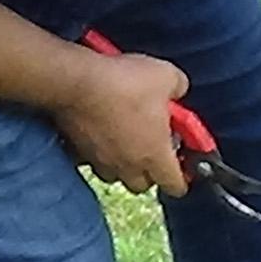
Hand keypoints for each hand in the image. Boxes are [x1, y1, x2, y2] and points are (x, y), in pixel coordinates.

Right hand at [55, 50, 191, 194]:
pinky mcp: (77, 151)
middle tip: (155, 147)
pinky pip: (91, 161)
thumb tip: (178, 90)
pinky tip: (101, 133)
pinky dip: (98, 152)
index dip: (183, 178)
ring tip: (127, 141)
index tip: (184, 163)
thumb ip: (179, 88)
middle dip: (151, 171)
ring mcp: (100, 161)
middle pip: (143, 185)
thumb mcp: (167, 76)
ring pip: (115, 175)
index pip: (175, 185)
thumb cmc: (125, 83)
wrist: (77, 82)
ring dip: (124, 163)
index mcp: (155, 155)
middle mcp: (127, 165)